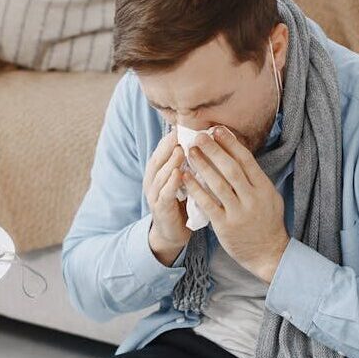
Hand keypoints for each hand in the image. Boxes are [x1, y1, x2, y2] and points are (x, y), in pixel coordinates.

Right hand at [143, 127, 190, 264]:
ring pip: (160, 175)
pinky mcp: (160, 209)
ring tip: (181, 150)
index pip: (164, 150)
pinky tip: (178, 175)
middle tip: (182, 133)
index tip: (185, 125)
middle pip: (159, 158)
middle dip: (169, 145)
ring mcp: (155, 195)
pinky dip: (170, 183)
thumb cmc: (183, 202)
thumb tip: (205, 140)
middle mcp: (153, 181)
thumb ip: (190, 162)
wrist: (173, 232)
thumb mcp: (186, 179)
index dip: (173, 137)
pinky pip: (165, 194)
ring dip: (170, 162)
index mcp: (159, 171)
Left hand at [182, 126, 289, 282]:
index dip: (231, 143)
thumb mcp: (270, 197)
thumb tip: (239, 155)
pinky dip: (196, 189)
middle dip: (214, 150)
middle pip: (231, 168)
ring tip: (190, 151)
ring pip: (218, 183)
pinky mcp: (225, 225)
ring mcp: (239, 212)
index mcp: (264, 188)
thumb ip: (256, 179)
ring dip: (202, 165)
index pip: (246, 160)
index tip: (217, 130)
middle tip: (199, 136)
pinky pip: (208, 204)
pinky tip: (185, 177)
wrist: (269, 254)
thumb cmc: (267, 222)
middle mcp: (252, 198)